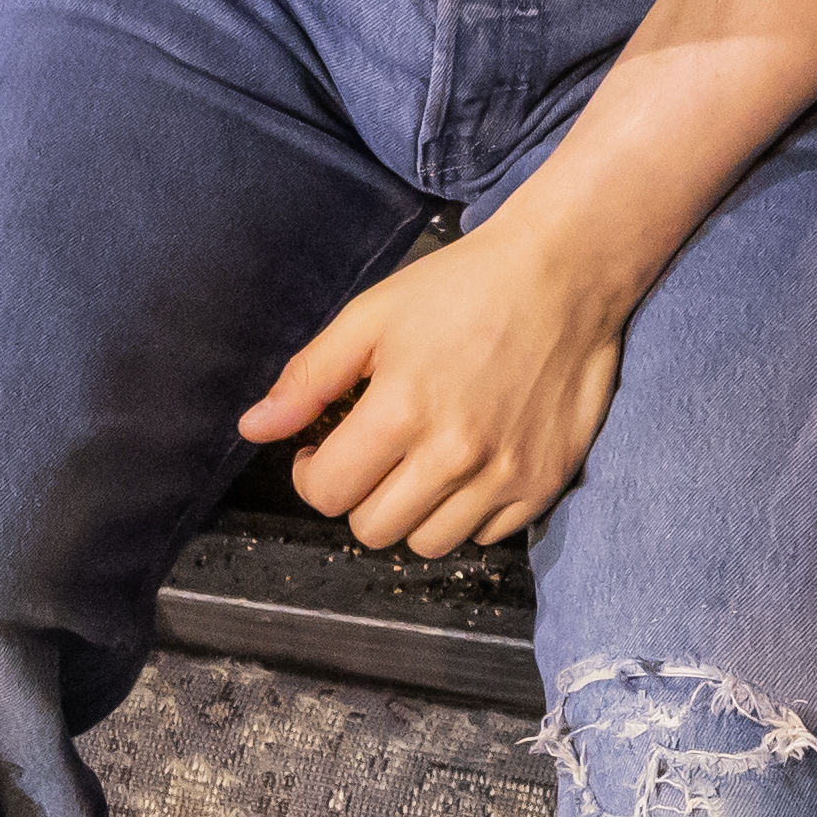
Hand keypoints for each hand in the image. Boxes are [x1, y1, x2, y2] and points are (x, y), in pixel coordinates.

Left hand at [239, 213, 635, 554]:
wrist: (563, 272)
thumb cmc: (462, 287)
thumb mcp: (371, 316)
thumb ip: (309, 378)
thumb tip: (253, 429)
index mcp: (402, 409)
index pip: (327, 494)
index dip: (311, 473)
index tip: (323, 447)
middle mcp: (454, 455)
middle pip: (372, 529)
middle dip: (357, 494)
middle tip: (372, 451)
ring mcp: (504, 476)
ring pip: (427, 543)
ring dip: (410, 511)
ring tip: (417, 462)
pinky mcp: (544, 484)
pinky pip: (485, 537)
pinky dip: (466, 513)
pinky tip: (467, 465)